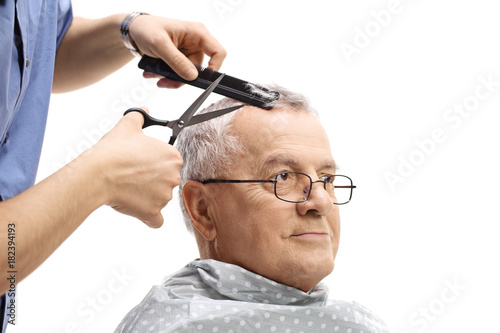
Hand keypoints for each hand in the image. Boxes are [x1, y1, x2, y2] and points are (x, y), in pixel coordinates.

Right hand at [91, 107, 182, 226]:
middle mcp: (174, 177)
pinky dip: (149, 217)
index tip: (142, 162)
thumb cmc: (113, 151)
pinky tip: (140, 210)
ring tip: (128, 188)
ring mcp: (164, 197)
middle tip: (133, 175)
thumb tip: (144, 111)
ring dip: (148, 196)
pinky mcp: (153, 213)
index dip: (155, 163)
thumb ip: (140, 116)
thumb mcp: (127, 127)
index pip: (170, 163)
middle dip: (153, 180)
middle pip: (166, 181)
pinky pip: (156, 221)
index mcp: (173, 157)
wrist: (98, 174)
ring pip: (160, 199)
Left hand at [128, 16, 226, 87]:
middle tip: (164, 80)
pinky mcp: (181, 59)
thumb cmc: (146, 29)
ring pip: (187, 74)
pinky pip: (179, 74)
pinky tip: (154, 73)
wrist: (134, 31)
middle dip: (181, 77)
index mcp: (197, 33)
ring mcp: (189, 52)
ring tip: (154, 74)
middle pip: (199, 69)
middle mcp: (196, 43)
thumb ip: (176, 61)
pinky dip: (166, 76)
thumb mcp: (159, 44)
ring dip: (170, 77)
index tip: (200, 79)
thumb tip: (192, 76)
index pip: (218, 52)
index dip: (215, 67)